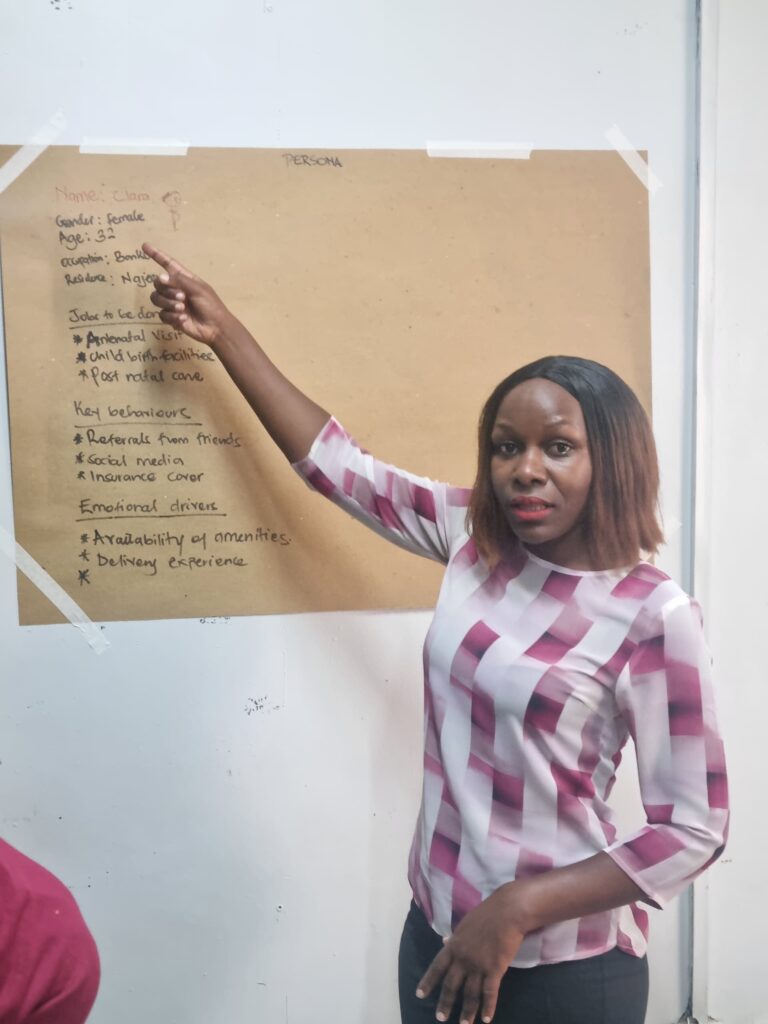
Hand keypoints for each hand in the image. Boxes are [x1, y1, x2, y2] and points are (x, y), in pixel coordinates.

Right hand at [143, 242, 239, 349]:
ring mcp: (172, 303)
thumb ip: (180, 281)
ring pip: (156, 299)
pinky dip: (171, 317)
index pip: (168, 264)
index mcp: (184, 278)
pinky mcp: (171, 318)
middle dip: (168, 291)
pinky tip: (183, 319)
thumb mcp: (198, 289)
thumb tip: (161, 277)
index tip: (145, 246)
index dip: (157, 255)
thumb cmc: (211, 305)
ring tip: (182, 309)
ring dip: (168, 303)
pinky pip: (162, 314)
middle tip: (182, 297)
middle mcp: (176, 289)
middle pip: (158, 283)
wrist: (216, 327)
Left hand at [416, 885, 524, 1023]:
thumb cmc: (487, 914)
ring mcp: (478, 965)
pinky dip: (488, 1007)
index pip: (437, 966)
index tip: (420, 995)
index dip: (428, 981)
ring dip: (467, 1011)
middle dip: (445, 1002)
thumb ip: (455, 937)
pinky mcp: (495, 969)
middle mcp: (463, 958)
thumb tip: (444, 941)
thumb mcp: (465, 924)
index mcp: (454, 945)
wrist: (507, 912)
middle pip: (451, 984)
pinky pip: (490, 993)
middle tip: (440, 1017)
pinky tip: (486, 1019)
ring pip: (470, 993)